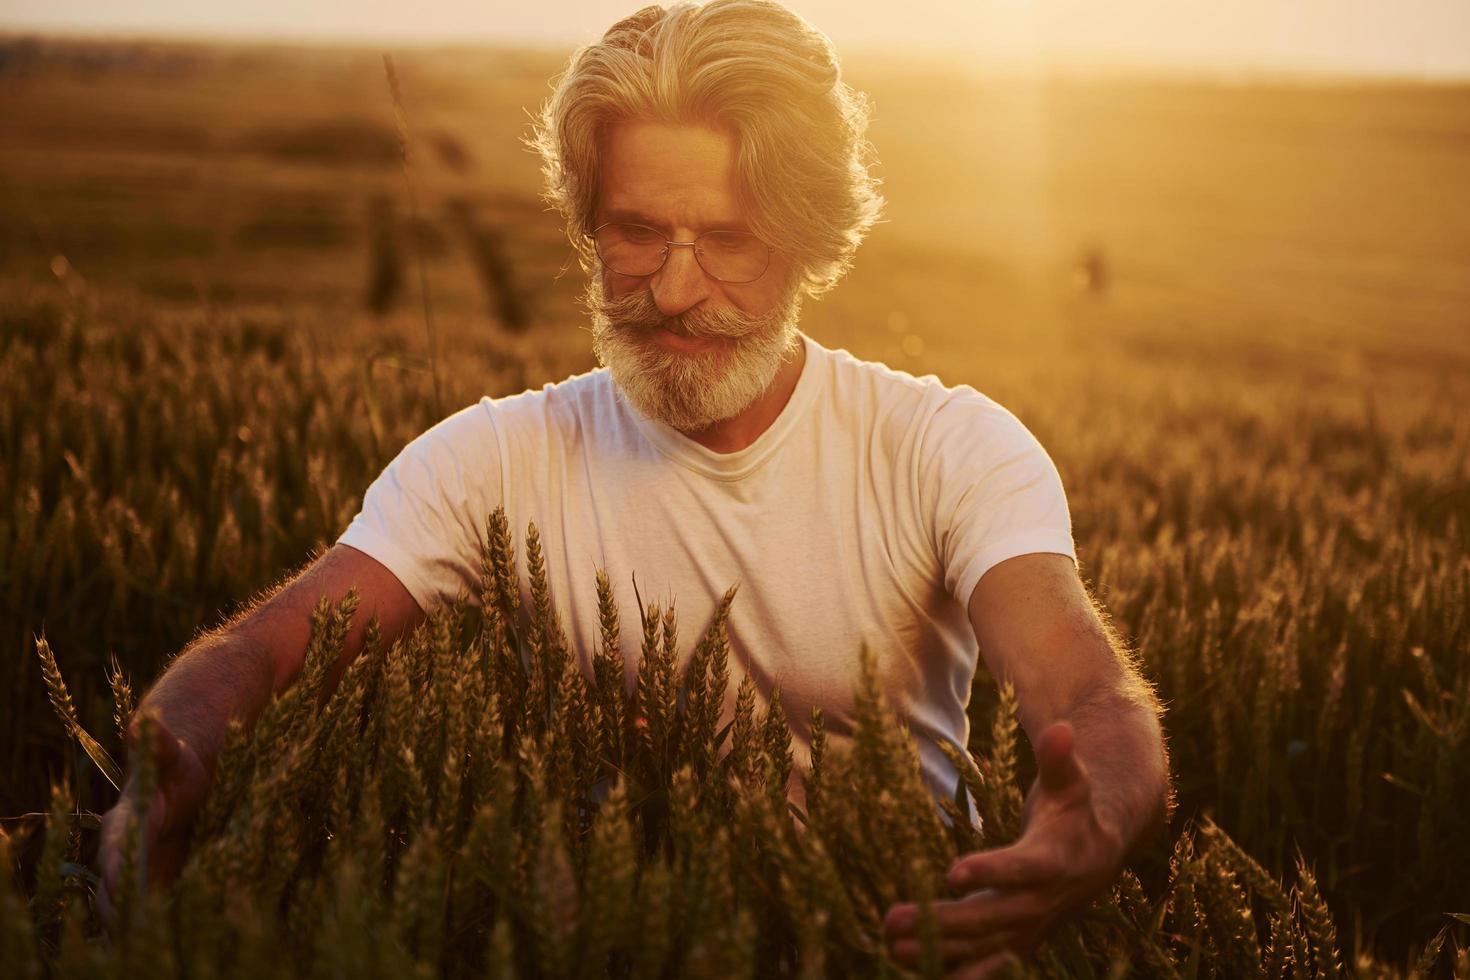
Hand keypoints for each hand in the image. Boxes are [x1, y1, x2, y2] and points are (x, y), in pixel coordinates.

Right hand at [96, 713, 209, 926]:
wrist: (181, 778)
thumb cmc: (175, 765)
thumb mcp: (169, 754)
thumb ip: (157, 745)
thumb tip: (143, 722)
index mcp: (124, 825)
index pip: (117, 853)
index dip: (119, 871)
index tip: (122, 887)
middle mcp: (126, 855)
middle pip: (119, 890)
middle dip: (125, 911)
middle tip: (137, 932)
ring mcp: (143, 872)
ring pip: (134, 906)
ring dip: (144, 926)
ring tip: (159, 945)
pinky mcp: (164, 883)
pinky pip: (160, 910)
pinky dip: (166, 925)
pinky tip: (180, 939)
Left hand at [883, 722, 1125, 978]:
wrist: (1097, 853)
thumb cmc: (1074, 808)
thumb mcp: (1070, 780)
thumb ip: (1060, 757)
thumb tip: (1061, 727)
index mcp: (1054, 859)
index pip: (1022, 869)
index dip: (992, 872)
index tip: (954, 873)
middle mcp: (1042, 902)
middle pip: (992, 917)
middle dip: (945, 920)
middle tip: (893, 917)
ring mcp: (1029, 928)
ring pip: (983, 947)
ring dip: (939, 950)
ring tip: (893, 948)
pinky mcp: (1016, 942)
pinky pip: (985, 964)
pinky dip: (957, 972)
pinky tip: (913, 972)